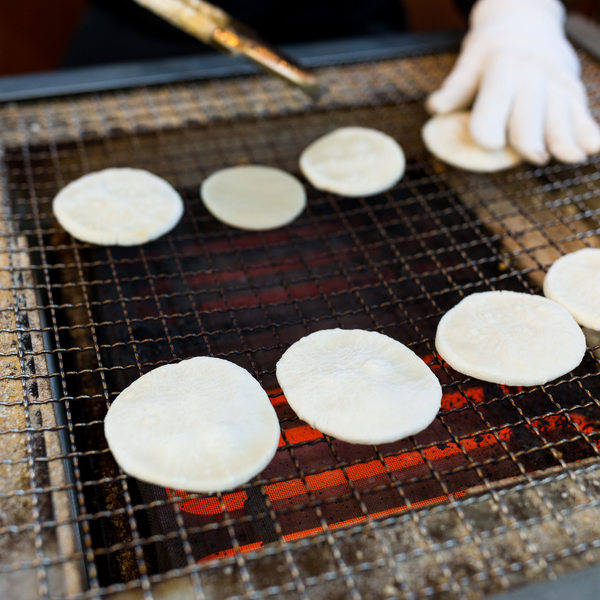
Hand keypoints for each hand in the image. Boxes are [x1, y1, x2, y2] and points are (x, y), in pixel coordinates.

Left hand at [426, 0, 599, 164]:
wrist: (526, 20)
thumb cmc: (489, 52)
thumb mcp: (468, 64)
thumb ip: (455, 89)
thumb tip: (436, 107)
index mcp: (501, 68)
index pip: (495, 99)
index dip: (490, 124)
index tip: (489, 144)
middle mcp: (531, 74)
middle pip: (531, 113)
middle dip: (532, 137)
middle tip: (533, 156)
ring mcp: (555, 82)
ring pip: (561, 114)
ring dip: (565, 137)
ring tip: (569, 157)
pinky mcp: (572, 90)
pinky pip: (581, 113)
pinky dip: (587, 132)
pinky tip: (593, 148)